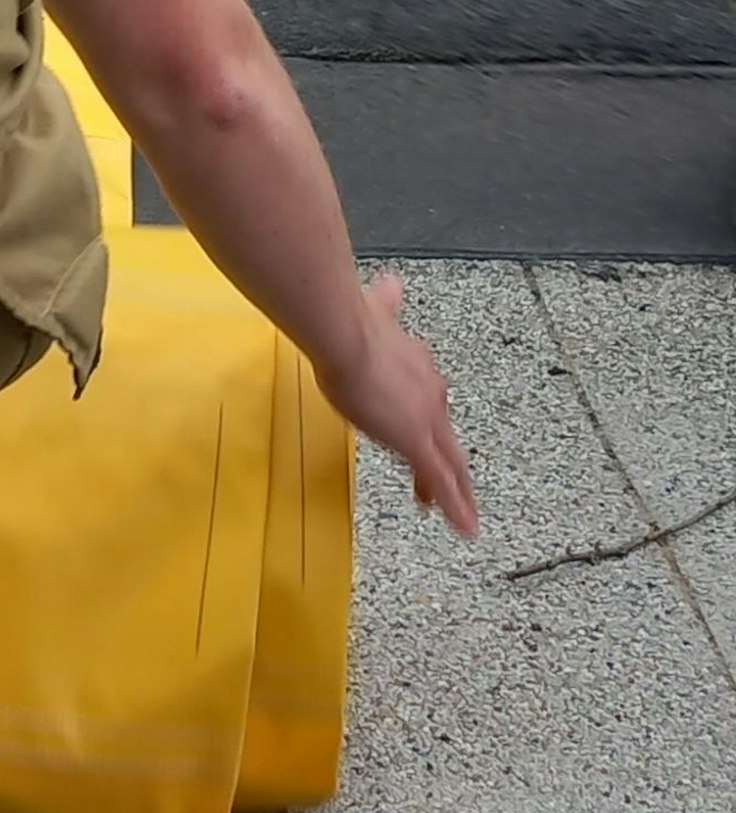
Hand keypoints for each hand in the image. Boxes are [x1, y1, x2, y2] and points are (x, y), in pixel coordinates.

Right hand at [315, 273, 476, 535]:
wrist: (348, 336)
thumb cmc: (349, 326)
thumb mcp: (372, 312)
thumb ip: (384, 304)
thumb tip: (391, 284)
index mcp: (420, 365)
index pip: (430, 400)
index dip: (431, 421)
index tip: (427, 435)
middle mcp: (431, 392)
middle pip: (447, 436)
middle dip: (452, 464)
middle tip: (457, 490)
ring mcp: (427, 420)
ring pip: (452, 464)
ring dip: (459, 491)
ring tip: (465, 516)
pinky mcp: (417, 443)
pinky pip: (441, 482)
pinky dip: (455, 506)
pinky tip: (465, 528)